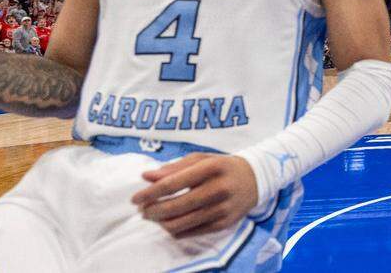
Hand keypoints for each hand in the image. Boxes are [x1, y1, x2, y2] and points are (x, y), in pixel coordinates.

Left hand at [131, 153, 257, 238]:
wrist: (255, 179)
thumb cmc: (222, 167)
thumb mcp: (201, 159)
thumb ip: (173, 167)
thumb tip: (146, 177)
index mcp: (211, 168)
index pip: (173, 183)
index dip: (150, 193)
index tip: (135, 199)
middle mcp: (219, 189)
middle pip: (175, 206)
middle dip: (152, 211)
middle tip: (142, 210)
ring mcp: (222, 209)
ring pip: (181, 223)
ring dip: (161, 223)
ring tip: (154, 217)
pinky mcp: (224, 224)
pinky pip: (191, 232)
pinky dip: (175, 230)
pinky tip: (170, 223)